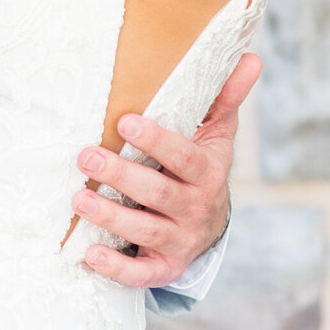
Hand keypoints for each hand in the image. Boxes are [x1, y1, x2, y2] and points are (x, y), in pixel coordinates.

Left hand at [69, 52, 256, 288]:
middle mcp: (197, 209)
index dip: (156, 141)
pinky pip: (140, 273)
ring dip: (110, 217)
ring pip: (145, 230)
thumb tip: (252, 57)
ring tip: (78, 199)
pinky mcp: (163, 267)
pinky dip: (116, 268)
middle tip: (86, 157)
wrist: (208, 225)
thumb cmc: (200, 166)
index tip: (124, 122)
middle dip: (121, 175)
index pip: (184, 157)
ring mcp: (180, 241)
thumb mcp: (216, 133)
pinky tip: (89, 254)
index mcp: (209, 172)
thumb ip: (226, 97)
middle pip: (158, 193)